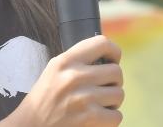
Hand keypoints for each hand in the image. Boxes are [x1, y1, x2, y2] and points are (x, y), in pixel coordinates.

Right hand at [4, 35, 123, 126]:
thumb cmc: (43, 100)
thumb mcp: (54, 71)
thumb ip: (77, 61)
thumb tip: (107, 57)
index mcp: (65, 61)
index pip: (102, 43)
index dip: (114, 52)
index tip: (113, 60)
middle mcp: (74, 77)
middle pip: (116, 71)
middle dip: (114, 82)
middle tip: (103, 89)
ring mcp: (83, 98)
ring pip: (119, 94)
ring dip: (112, 102)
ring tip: (99, 104)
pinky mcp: (89, 118)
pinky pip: (117, 116)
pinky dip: (110, 119)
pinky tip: (98, 118)